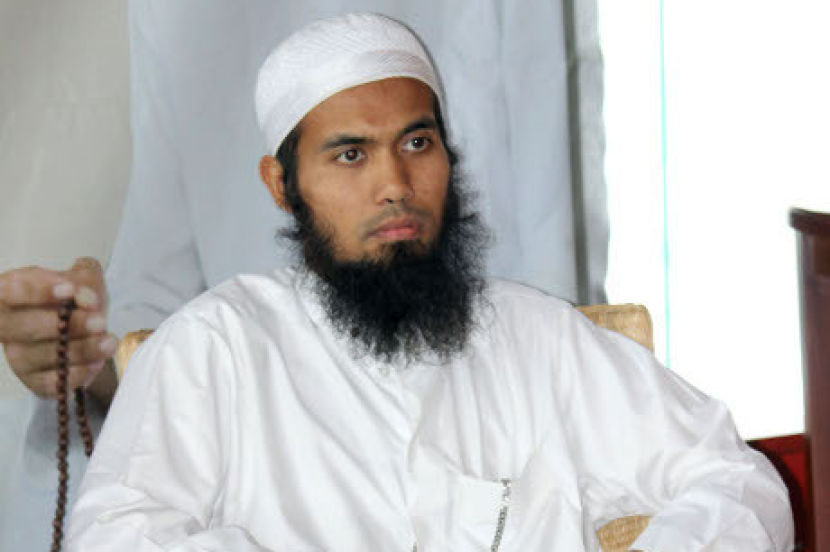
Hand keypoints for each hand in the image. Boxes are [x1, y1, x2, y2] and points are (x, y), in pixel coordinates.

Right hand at [0, 257, 117, 400]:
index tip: (70, 290)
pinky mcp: (34, 381)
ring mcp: (18, 357)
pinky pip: (52, 382)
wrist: (86, 328)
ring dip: (80, 350)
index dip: (38, 292)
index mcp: (8, 295)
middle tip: (99, 321)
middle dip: (67, 324)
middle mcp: (7, 327)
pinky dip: (77, 373)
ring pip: (42, 357)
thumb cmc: (75, 299)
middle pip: (25, 328)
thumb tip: (86, 298)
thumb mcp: (82, 279)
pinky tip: (98, 361)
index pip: (10, 293)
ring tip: (108, 341)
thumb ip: (83, 281)